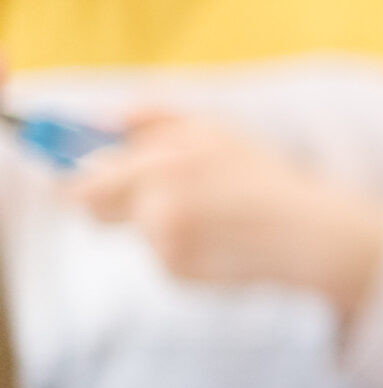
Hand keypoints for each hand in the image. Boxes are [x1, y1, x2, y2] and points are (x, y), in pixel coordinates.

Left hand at [67, 112, 382, 320]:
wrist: (308, 234)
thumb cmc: (264, 179)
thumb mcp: (213, 130)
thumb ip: (151, 116)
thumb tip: (99, 119)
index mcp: (164, 160)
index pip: (84, 179)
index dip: (72, 178)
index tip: (68, 179)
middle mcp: (158, 201)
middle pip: (95, 208)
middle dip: (113, 201)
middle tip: (154, 194)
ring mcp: (166, 241)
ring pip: (135, 231)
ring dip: (159, 224)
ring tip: (211, 218)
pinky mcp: (179, 271)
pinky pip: (160, 257)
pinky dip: (182, 250)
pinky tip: (218, 242)